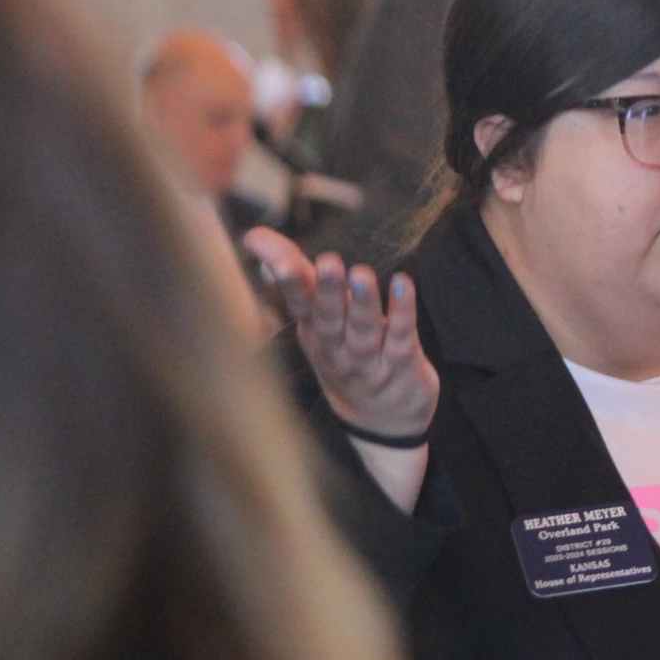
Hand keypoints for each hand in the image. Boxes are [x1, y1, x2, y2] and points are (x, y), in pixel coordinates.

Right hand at [244, 227, 437, 438]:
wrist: (380, 422)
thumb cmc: (343, 356)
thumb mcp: (313, 321)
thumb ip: (294, 276)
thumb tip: (256, 237)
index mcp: (313, 332)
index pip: (298, 306)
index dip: (289, 284)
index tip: (282, 260)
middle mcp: (337, 348)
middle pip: (329, 319)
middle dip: (326, 291)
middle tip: (328, 262)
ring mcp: (370, 359)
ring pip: (364, 330)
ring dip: (363, 302)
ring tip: (361, 274)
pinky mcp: (403, 363)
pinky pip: (402, 336)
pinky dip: (403, 311)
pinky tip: (404, 284)